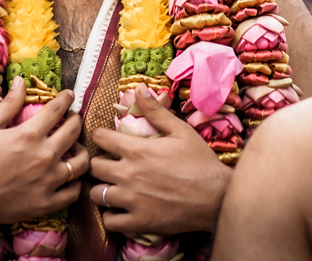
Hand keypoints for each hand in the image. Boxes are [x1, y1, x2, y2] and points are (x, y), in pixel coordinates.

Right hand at [0, 76, 89, 229]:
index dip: (66, 99)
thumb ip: (8, 104)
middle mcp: (44, 156)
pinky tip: (70, 176)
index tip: (69, 95)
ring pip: (82, 162)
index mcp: (29, 134)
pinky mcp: (47, 202)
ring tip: (76, 147)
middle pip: (74, 131)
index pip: (57, 109)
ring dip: (82, 150)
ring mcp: (48, 181)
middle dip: (76, 119)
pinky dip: (76, 182)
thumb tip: (21, 81)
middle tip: (73, 118)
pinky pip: (74, 191)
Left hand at [89, 84, 230, 233]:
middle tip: (110, 164)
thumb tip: (138, 88)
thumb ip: (155, 111)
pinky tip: (121, 209)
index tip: (108, 140)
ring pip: (96, 194)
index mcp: (136, 150)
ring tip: (112, 187)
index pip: (99, 138)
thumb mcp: (180, 131)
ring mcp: (132, 200)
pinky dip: (111, 215)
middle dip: (99, 163)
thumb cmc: (200, 162)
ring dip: (102, 189)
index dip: (102, 137)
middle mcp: (128, 174)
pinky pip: (109, 221)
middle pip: (93, 167)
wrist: (217, 198)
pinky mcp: (138, 222)